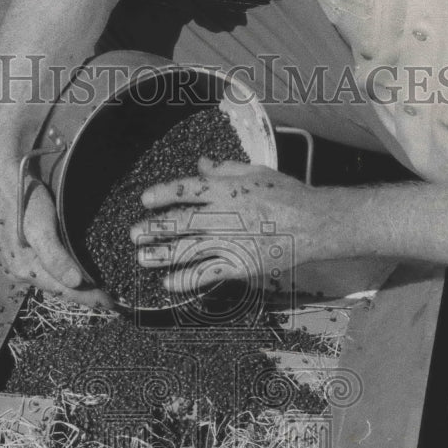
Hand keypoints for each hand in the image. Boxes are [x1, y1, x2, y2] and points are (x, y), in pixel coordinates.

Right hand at [0, 132, 113, 307]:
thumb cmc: (20, 199)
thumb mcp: (39, 228)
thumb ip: (55, 258)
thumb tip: (76, 283)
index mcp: (25, 269)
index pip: (66, 292)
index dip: (91, 300)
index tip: (114, 305)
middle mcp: (19, 270)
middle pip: (59, 289)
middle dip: (84, 295)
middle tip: (111, 299)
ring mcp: (17, 260)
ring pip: (52, 280)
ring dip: (74, 286)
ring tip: (97, 289)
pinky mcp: (18, 249)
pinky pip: (46, 268)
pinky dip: (63, 273)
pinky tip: (74, 271)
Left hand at [130, 157, 344, 292]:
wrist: (314, 223)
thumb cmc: (287, 194)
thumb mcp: (256, 172)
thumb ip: (224, 169)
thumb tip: (200, 164)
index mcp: (227, 190)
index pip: (186, 189)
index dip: (163, 194)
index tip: (145, 199)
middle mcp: (224, 216)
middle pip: (181, 222)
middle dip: (154, 229)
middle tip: (133, 234)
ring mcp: (231, 242)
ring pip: (188, 250)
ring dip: (162, 255)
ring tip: (141, 258)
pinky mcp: (240, 265)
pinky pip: (207, 274)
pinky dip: (186, 280)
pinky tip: (168, 283)